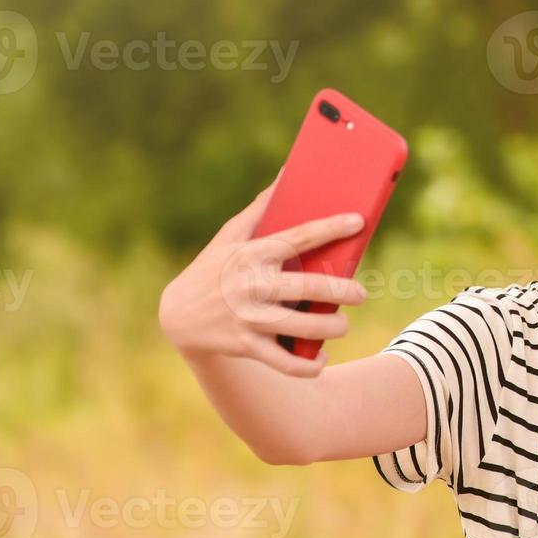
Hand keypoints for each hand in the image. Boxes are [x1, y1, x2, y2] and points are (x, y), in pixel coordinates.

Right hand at [157, 167, 368, 377]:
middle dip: (344, 291)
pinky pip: (287, 362)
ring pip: (306, 327)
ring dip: (333, 328)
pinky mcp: (248, 346)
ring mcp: (251, 318)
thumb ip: (261, 207)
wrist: (177, 315)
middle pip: (311, 286)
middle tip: (360, 293)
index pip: (299, 237)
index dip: (331, 228)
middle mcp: (254, 285)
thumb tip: (287, 172)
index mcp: (253, 254)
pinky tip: (320, 358)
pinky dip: (309, 366)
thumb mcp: (230, 236)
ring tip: (342, 325)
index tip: (358, 221)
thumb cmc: (213, 268)